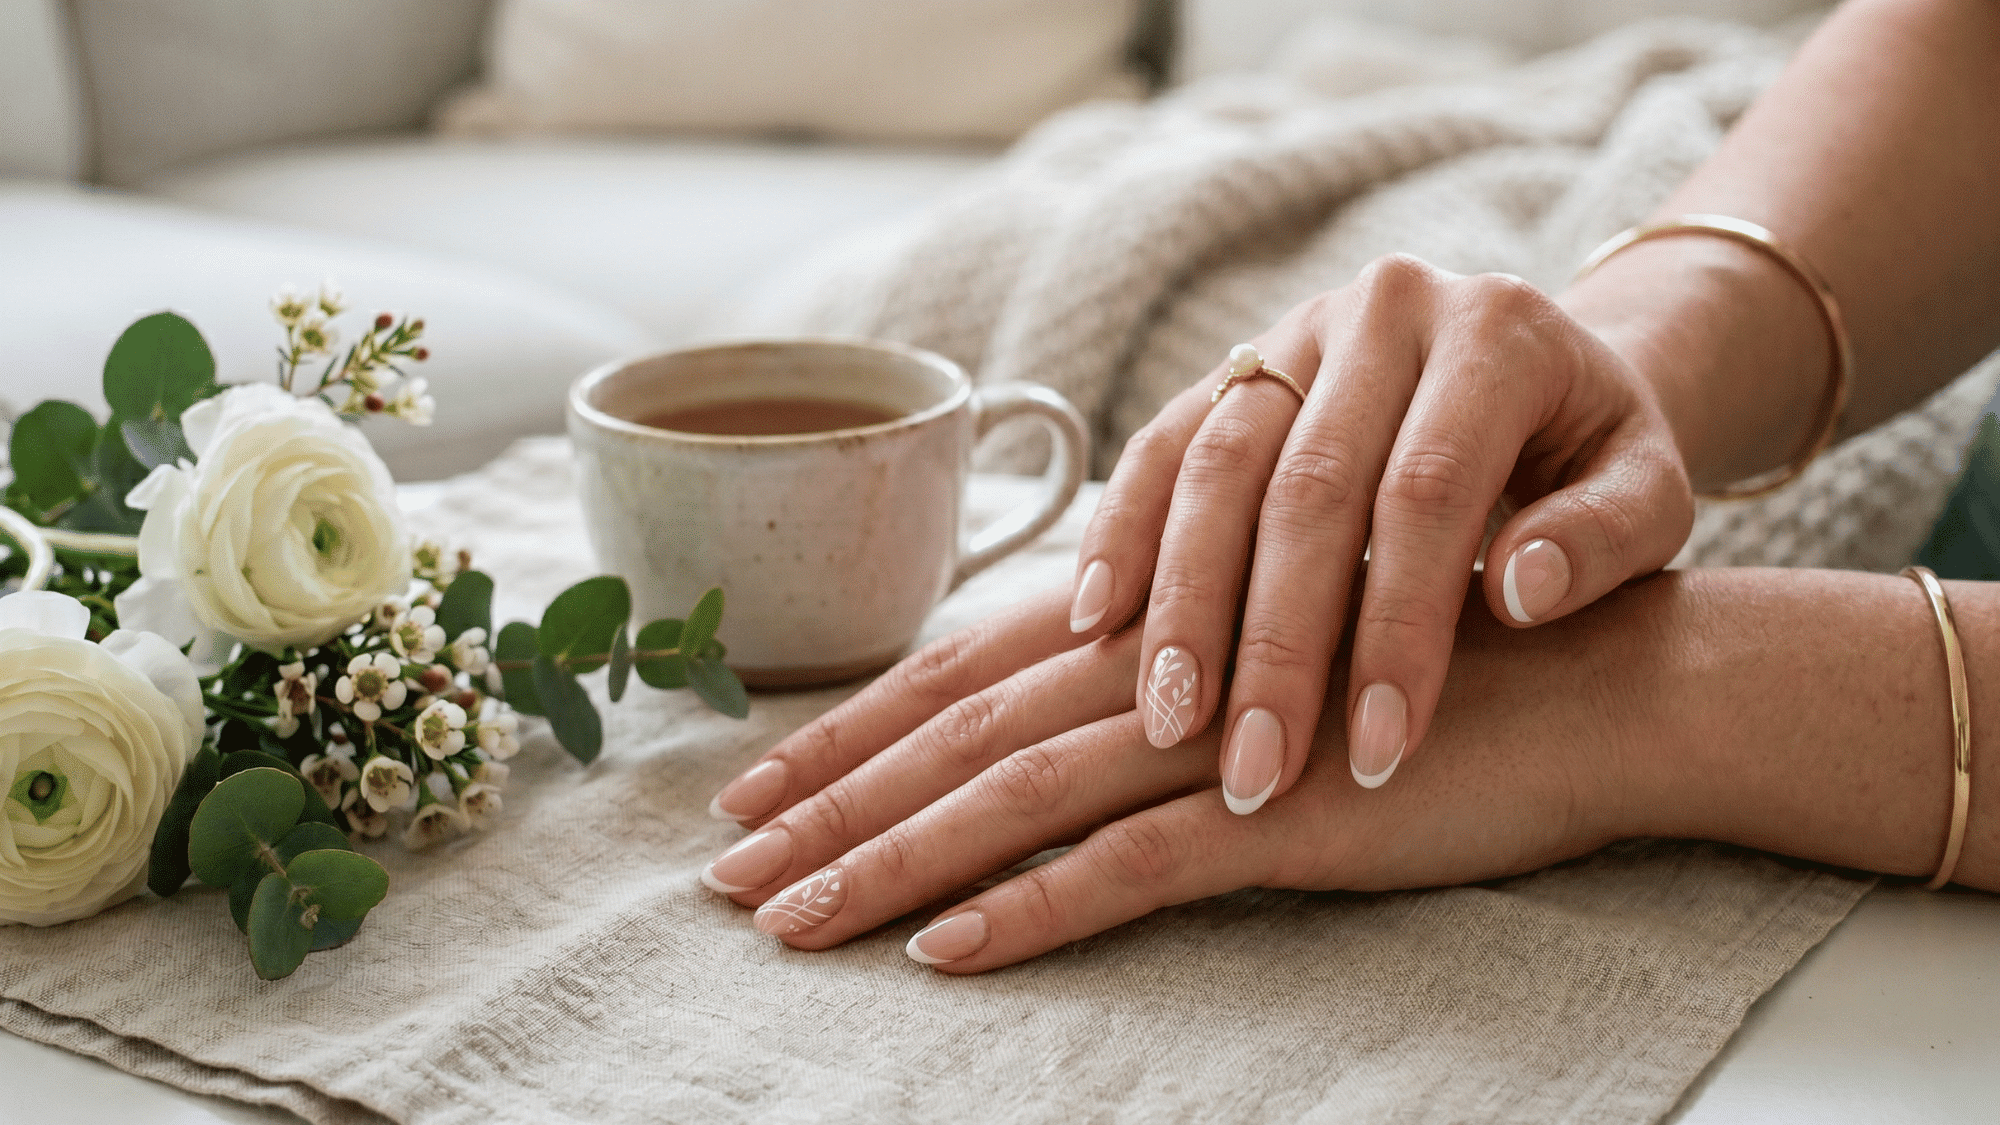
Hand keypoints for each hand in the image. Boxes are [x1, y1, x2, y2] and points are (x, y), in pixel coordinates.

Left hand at [700, 576, 1650, 971]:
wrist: (1597, 681)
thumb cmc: (1431, 673)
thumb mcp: (1271, 665)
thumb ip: (1171, 688)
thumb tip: (1059, 734)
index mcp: (1150, 631)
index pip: (960, 678)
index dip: (847, 733)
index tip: (753, 792)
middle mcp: (1159, 671)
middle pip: (954, 738)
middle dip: (828, 804)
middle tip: (723, 873)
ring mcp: (1215, 742)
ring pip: (1011, 799)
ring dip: (888, 861)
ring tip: (789, 921)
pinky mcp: (1282, 818)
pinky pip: (1129, 870)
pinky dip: (1029, 910)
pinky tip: (944, 952)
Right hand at [1066, 254, 1690, 811]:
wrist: (1545, 370)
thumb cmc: (1596, 459)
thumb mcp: (1650, 495)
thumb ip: (1605, 541)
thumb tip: (1515, 594)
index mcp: (1498, 333)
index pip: (1425, 494)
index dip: (1395, 630)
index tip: (1378, 754)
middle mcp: (1386, 310)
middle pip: (1305, 486)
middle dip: (1273, 643)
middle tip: (1253, 771)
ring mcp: (1297, 329)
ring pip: (1215, 465)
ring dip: (1182, 603)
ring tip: (1167, 719)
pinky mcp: (1236, 365)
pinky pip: (1159, 446)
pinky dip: (1122, 535)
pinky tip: (1096, 623)